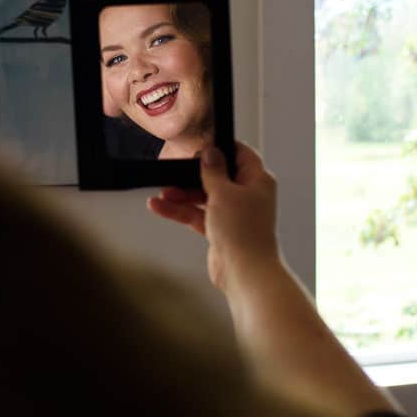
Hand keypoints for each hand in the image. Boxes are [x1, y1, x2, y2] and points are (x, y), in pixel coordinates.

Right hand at [147, 142, 280, 292]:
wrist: (244, 272)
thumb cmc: (243, 233)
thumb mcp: (224, 193)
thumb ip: (213, 171)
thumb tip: (210, 153)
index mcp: (257, 181)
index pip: (241, 154)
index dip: (221, 148)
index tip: (201, 145)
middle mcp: (247, 195)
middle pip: (217, 176)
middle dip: (192, 175)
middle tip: (174, 171)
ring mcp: (233, 213)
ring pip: (203, 196)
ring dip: (182, 194)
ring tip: (161, 192)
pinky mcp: (220, 229)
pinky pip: (197, 214)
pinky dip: (180, 211)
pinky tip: (160, 207)